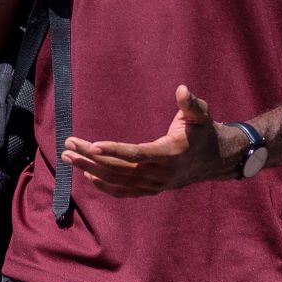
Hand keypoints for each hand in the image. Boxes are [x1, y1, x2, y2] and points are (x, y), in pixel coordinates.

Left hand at [61, 85, 248, 197]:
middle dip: (90, 157)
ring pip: (117, 180)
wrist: (214, 160)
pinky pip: (124, 191)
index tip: (92, 145)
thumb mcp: (201, 115)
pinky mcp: (151, 190)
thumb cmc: (203, 131)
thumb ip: (191, 104)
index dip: (115, 151)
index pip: (137, 154)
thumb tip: (182, 89)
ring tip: (68, 157)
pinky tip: (87, 175)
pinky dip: (105, 185)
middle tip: (67, 145)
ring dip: (90, 169)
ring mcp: (155, 185)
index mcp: (171, 154)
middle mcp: (161, 173)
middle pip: (119, 168)